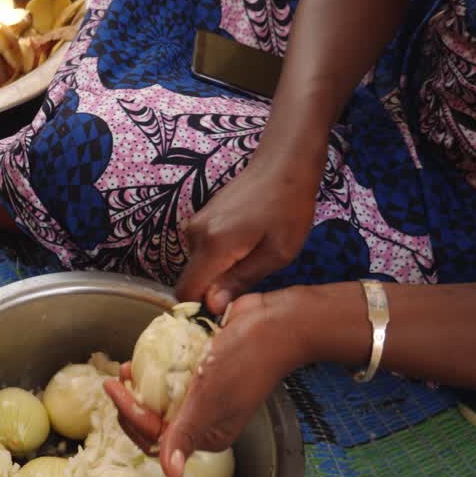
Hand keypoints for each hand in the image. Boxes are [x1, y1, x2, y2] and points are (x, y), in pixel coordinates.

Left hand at [102, 291, 308, 476]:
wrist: (274, 323)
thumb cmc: (246, 362)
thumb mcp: (209, 401)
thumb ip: (185, 434)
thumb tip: (170, 474)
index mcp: (209, 435)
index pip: (157, 437)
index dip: (131, 416)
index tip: (113, 390)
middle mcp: (205, 419)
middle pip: (156, 421)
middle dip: (132, 404)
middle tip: (114, 383)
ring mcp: (204, 395)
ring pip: (162, 400)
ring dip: (140, 388)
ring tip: (126, 371)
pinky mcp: (204, 373)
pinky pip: (172, 379)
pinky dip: (156, 372)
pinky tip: (143, 361)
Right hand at [176, 148, 322, 313]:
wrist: (284, 164)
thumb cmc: (288, 208)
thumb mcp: (277, 252)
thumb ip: (241, 280)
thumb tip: (212, 307)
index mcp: (213, 245)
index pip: (186, 292)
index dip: (201, 308)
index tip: (226, 312)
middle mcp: (195, 234)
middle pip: (191, 280)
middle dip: (213, 291)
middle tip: (250, 283)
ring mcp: (195, 224)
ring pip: (198, 266)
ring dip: (218, 272)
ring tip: (252, 259)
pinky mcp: (201, 218)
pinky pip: (202, 251)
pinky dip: (218, 258)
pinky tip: (246, 246)